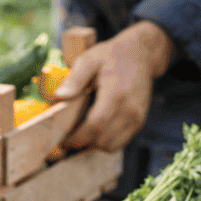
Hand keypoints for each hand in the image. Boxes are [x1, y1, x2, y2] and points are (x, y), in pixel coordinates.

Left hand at [54, 21, 175, 152]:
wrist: (141, 54)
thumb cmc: (111, 56)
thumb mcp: (89, 59)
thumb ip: (74, 79)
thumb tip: (59, 96)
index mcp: (115, 94)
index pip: (94, 126)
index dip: (77, 138)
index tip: (63, 141)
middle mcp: (129, 109)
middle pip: (101, 140)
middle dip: (82, 143)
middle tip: (68, 139)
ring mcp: (136, 117)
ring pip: (110, 146)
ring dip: (93, 144)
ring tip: (81, 135)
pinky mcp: (139, 122)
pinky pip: (119, 143)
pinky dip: (105, 142)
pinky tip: (95, 132)